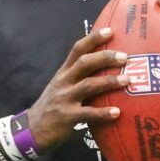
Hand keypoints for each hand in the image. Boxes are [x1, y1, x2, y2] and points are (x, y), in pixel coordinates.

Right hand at [27, 28, 128, 150]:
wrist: (31, 129)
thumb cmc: (53, 106)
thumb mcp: (61, 86)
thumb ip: (78, 77)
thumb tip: (105, 70)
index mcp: (64, 72)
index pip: (77, 49)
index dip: (93, 39)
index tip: (110, 30)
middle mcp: (64, 81)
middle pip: (85, 63)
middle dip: (105, 58)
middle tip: (125, 57)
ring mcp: (64, 98)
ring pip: (88, 85)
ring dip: (109, 82)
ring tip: (127, 80)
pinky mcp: (66, 117)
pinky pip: (87, 113)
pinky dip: (103, 113)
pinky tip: (117, 112)